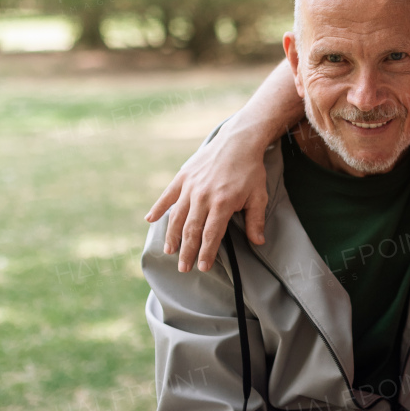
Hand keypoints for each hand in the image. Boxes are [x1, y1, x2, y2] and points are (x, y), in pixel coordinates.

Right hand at [145, 122, 270, 271]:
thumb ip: (255, 220)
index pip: (211, 235)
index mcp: (222, 203)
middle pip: (191, 230)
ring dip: (172, 235)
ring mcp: (190, 186)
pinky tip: (150, 220)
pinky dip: (158, 207)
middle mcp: (203, 196)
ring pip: (177, 216)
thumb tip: (258, 242)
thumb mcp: (259, 196)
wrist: (238, 142)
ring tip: (169, 251)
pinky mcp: (183, 176)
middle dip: (187, 251)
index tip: (202, 268)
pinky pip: (167, 195)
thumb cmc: (250, 171)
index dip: (206, 253)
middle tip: (183, 268)